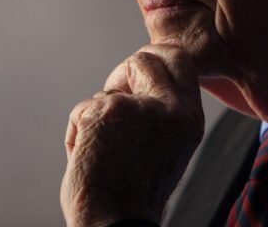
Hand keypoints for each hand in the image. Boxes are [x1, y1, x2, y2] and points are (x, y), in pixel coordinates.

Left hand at [61, 45, 204, 226]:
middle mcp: (171, 108)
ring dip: (98, 113)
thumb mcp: (169, 145)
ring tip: (102, 148)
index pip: (180, 59)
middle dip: (125, 70)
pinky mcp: (104, 113)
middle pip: (146, 57)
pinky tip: (86, 157)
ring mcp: (138, 108)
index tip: (138, 74)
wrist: (116, 223)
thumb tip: (138, 76)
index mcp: (190, 117)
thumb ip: (163, 110)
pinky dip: (77, 132)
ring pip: (108, 89)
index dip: (155, 60)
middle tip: (114, 94)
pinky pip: (83, 109)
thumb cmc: (137, 192)